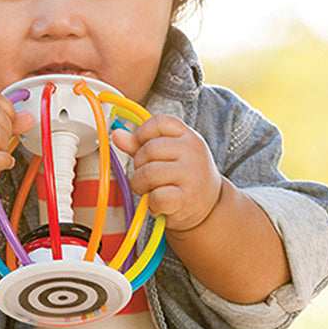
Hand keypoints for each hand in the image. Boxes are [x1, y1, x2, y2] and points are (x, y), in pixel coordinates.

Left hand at [112, 114, 222, 231]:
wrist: (210, 207)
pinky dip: (151, 203)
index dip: (143, 134)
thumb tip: (117, 134)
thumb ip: (141, 144)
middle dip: (139, 165)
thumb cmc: (184, 177)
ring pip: (148, 173)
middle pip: (149, 149)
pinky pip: (156, 196)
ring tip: (150, 191)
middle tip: (147, 176)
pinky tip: (159, 204)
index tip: (144, 148)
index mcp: (188, 136)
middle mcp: (193, 152)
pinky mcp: (186, 199)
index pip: (159, 121)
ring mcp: (191, 175)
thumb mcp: (168, 156)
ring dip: (141, 185)